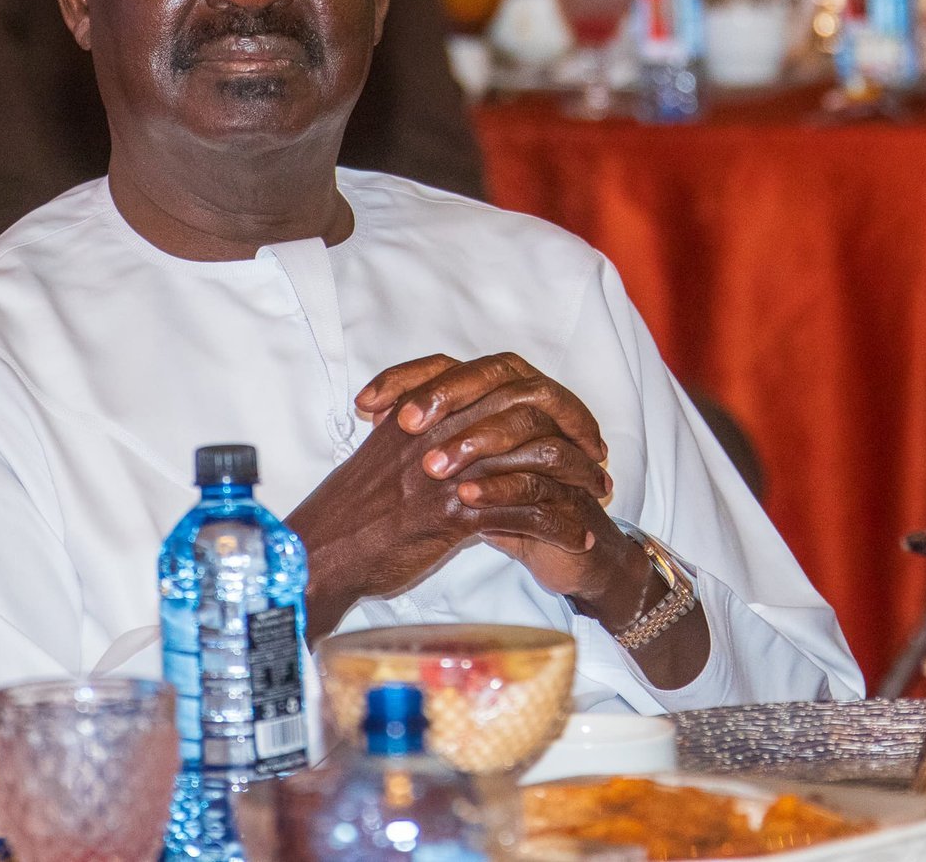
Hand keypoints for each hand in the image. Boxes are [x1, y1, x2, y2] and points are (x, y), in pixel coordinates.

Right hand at [287, 353, 612, 636]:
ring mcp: (451, 467)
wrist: (325, 548)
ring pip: (537, 456)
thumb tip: (443, 420)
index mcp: (424, 405)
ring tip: (600, 493)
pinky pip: (527, 510)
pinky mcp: (456, 511)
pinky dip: (560, 523)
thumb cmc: (352, 506)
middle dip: (574, 430)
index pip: (501, 377)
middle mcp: (441, 427)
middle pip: (530, 408)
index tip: (570, 418)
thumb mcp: (384, 450)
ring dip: (577, 477)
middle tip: (598, 454)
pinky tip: (579, 534)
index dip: (546, 395)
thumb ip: (417, 428)